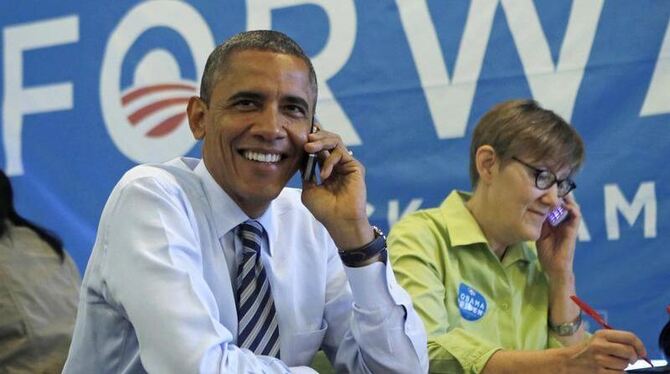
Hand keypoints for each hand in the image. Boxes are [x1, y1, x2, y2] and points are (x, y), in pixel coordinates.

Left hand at [300, 124, 372, 249]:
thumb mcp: (308, 189)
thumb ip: (306, 173)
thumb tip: (300, 156)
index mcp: (327, 169)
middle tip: (304, 140)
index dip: (310, 141)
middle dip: (315, 137)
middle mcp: (337, 164)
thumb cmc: (324, 210)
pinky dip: (329, 160)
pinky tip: (324, 174)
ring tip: (309, 148)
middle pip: (328, 140)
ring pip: (335, 141)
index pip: (319, 149)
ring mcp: (346, 164)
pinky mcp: (355, 166)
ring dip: (321, 142)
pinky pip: (340, 153)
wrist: (339, 221)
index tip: (297, 137)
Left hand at [536, 194, 580, 277]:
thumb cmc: (546, 251)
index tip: (544, 188)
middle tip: (551, 186)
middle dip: (559, 194)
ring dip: (565, 198)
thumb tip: (535, 206)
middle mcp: (564, 221)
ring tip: (557, 193)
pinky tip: (563, 204)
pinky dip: (571, 208)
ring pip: (572, 205)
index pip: (556, 204)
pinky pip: (576, 215)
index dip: (552, 196)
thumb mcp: (539, 231)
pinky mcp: (573, 230)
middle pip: (565, 202)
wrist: (553, 266)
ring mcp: (570, 225)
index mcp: (556, 221)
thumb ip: (540, 220)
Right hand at [565, 329, 647, 372]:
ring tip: (613, 364)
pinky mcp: (598, 372)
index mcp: (601, 334)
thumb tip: (638, 350)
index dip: (640, 345)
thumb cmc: (586, 351)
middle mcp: (600, 345)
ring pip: (624, 365)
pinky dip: (618, 373)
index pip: (629, 337)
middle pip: (629, 351)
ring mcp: (599, 359)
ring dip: (623, 367)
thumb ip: (615, 341)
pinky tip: (609, 370)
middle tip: (630, 360)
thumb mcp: (597, 340)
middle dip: (633, 357)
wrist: (567, 362)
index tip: (642, 352)